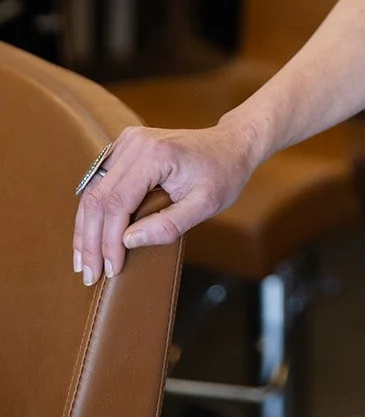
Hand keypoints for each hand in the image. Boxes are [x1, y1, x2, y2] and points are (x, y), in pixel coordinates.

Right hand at [72, 117, 258, 285]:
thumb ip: (168, 225)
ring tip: (82, 262)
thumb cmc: (223, 174)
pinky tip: (89, 237)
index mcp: (156, 154)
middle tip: (89, 275)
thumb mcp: (205, 205)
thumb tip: (128, 241)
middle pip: (98, 198)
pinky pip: (99, 183)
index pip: (117, 203)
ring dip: (85, 229)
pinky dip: (92, 212)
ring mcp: (128, 142)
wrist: (231, 144)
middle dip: (90, 241)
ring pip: (92, 191)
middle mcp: (135, 143)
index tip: (111, 270)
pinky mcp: (125, 147)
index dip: (109, 241)